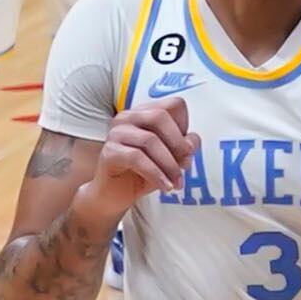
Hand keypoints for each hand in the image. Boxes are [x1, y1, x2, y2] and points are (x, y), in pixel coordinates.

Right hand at [89, 97, 194, 215]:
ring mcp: (115, 133)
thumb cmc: (144, 172)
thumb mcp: (171, 158)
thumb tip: (191, 143)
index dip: (184, 124)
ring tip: (177, 182)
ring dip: (169, 164)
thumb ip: (185, 146)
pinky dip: (156, 174)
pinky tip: (165, 186)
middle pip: (159, 116)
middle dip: (178, 143)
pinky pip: (136, 158)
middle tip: (186, 164)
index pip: (173, 105)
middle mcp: (127, 118)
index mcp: (145, 113)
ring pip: (149, 140)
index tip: (188, 148)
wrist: (115, 195)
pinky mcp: (108, 151)